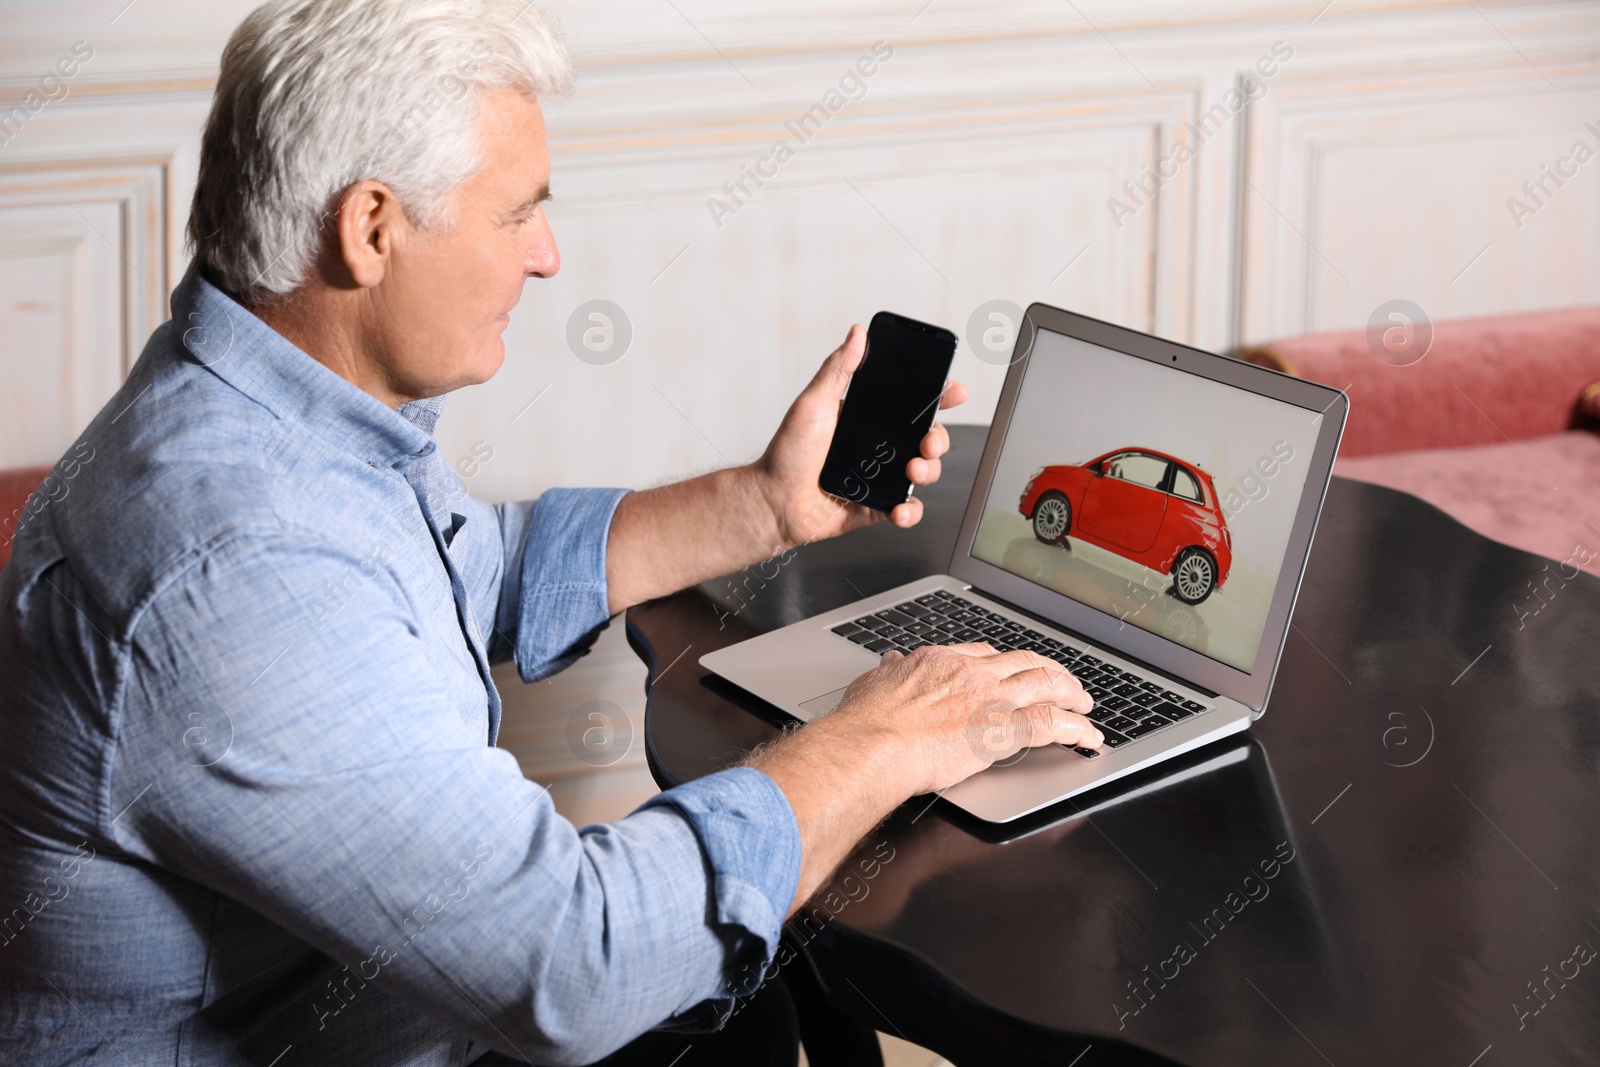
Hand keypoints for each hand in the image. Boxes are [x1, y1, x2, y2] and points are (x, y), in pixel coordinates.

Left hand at [750, 323, 967, 548]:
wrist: (773, 502)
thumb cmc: (787, 453)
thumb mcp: (812, 404)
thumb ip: (838, 369)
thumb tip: (857, 334)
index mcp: (868, 419)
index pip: (912, 404)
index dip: (939, 396)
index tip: (954, 391)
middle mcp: (879, 447)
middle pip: (927, 438)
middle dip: (939, 439)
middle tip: (927, 441)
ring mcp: (881, 477)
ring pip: (924, 472)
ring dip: (928, 472)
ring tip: (912, 472)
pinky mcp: (877, 506)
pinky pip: (907, 510)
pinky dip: (911, 512)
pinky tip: (899, 509)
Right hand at [823, 642, 1100, 796]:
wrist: (875, 743)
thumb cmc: (868, 720)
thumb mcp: (873, 683)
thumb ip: (889, 673)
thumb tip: (889, 664)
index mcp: (943, 660)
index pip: (985, 653)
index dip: (1006, 662)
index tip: (1013, 669)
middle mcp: (974, 673)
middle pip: (1026, 662)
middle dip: (1050, 671)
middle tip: (1063, 681)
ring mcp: (993, 699)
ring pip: (1048, 685)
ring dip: (1073, 693)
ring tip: (1086, 703)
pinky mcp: (1005, 731)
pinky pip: (1054, 725)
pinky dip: (1078, 730)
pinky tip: (1089, 737)